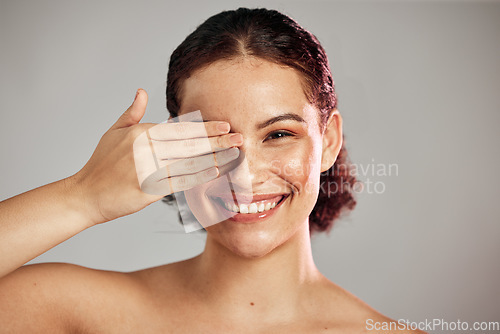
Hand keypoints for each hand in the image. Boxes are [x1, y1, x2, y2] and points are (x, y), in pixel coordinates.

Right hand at [69, 89, 241, 224]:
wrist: (85, 194)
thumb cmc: (100, 164)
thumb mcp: (113, 132)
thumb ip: (131, 113)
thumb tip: (141, 91)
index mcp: (141, 132)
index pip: (180, 128)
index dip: (204, 127)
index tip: (224, 125)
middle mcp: (146, 148)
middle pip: (189, 143)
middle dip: (217, 140)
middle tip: (239, 137)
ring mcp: (148, 168)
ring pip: (188, 161)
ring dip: (214, 156)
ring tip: (235, 154)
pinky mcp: (149, 188)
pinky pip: (180, 180)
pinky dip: (198, 175)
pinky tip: (214, 171)